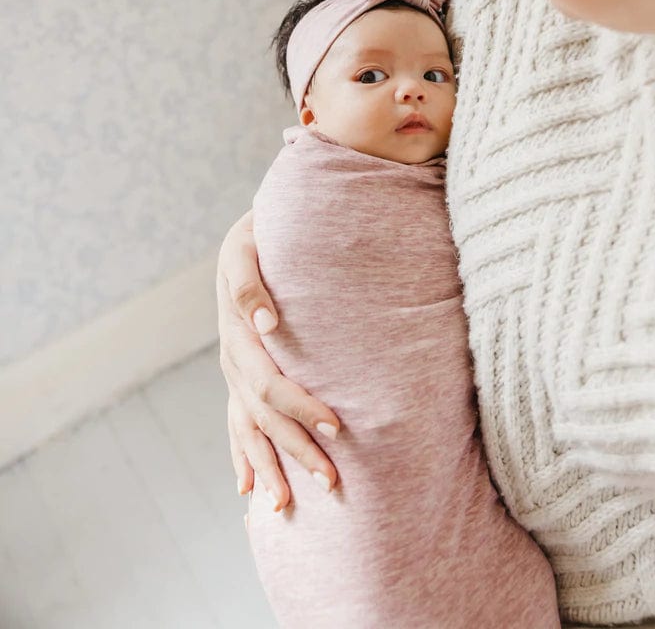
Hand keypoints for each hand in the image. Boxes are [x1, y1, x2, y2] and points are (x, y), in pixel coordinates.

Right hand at [217, 210, 340, 509]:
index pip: (271, 384)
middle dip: (296, 451)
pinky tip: (246, 488)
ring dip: (268, 467)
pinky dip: (241, 457)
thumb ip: (250, 283)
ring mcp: (232, 372)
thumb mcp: (246, 248)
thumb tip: (266, 324)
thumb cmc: (258, 238)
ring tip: (284, 506)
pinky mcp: (236, 376)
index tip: (336, 428)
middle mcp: (233, 360)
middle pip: (263, 418)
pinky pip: (235, 424)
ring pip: (247, 429)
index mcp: (239, 335)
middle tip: (331, 483)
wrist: (247, 234)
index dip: (302, 409)